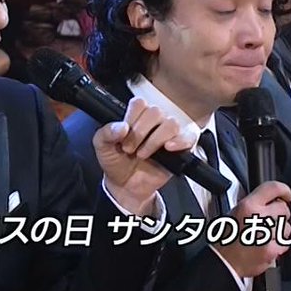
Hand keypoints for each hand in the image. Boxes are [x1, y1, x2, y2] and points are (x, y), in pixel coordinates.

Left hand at [95, 97, 193, 214]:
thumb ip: (106, 133)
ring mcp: (168, 134)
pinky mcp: (180, 148)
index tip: (123, 134)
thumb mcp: (102, 147)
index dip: (131, 118)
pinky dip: (181, 141)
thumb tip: (121, 126)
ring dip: (155, 140)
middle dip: (139, 132)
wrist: (126, 187)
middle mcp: (154, 122)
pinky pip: (189, 137)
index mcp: (137, 116)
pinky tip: (168, 147)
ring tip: (143, 154)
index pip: (140, 103)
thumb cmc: (116, 163)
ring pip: (171, 123)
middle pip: (155, 112)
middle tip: (129, 148)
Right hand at [212, 181, 290, 277]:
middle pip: (284, 209)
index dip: (284, 190)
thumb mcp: (235, 212)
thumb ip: (255, 203)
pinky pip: (285, 244)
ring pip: (286, 227)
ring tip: (264, 236)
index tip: (287, 194)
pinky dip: (278, 246)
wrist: (223, 261)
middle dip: (279, 215)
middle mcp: (258, 218)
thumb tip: (272, 200)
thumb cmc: (226, 239)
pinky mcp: (271, 250)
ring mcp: (266, 235)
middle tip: (268, 222)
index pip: (273, 188)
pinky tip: (266, 246)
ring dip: (279, 231)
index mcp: (247, 206)